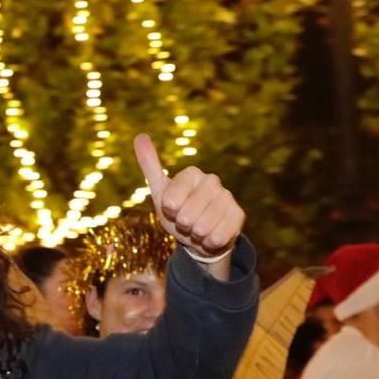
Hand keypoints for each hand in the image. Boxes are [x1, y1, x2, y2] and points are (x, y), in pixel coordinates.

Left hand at [136, 133, 243, 261]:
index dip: (169, 212)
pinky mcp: (239, 215)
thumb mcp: (159, 191)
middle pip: (186, 216)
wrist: (199, 235)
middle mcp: (212, 181)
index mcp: (191, 173)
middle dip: (182, 226)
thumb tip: (139, 135)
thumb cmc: (177, 212)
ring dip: (195, 235)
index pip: (170, 202)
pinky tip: (211, 235)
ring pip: (202, 228)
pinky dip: (209, 242)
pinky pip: (217, 237)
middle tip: (186, 221)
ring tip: (197, 228)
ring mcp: (227, 197)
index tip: (172, 209)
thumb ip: (149, 164)